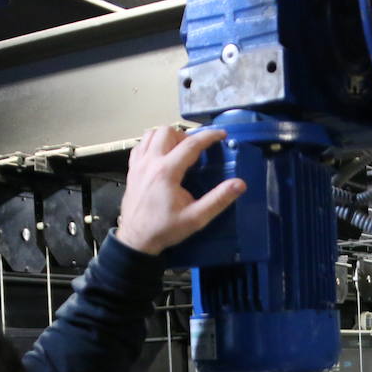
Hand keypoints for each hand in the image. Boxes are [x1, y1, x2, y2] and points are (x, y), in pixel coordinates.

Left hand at [114, 126, 246, 255]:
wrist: (136, 239)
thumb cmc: (165, 229)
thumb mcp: (196, 218)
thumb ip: (218, 200)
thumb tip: (239, 184)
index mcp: (167, 172)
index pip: (191, 144)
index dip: (209, 136)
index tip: (221, 134)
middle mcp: (151, 162)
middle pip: (168, 131)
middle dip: (185, 136)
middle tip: (195, 150)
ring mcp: (138, 164)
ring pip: (152, 134)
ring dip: (167, 137)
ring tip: (178, 150)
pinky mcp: (132, 169)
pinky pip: (141, 145)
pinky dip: (152, 144)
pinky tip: (161, 156)